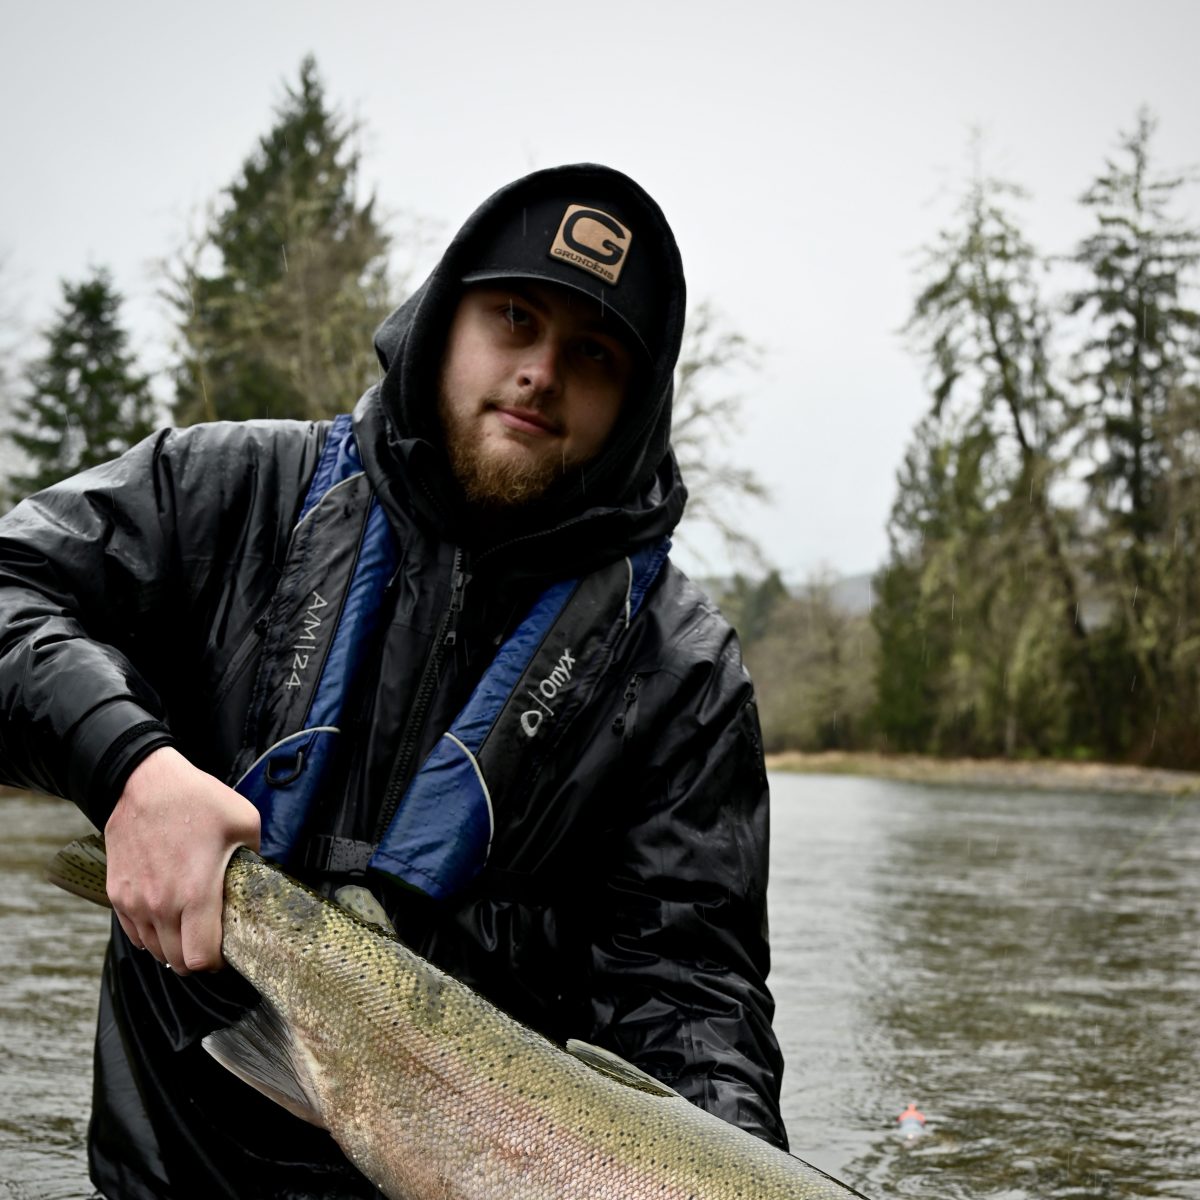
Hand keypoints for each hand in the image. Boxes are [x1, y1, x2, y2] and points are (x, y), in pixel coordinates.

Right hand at [103, 746, 260, 974]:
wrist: (144, 782)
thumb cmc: (196, 799)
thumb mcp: (244, 822)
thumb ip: (257, 858)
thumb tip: (262, 880)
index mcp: (195, 893)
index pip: (201, 959)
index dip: (218, 961)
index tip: (229, 947)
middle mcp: (160, 905)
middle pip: (178, 962)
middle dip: (199, 956)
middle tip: (214, 936)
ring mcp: (134, 903)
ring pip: (155, 950)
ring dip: (175, 946)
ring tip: (192, 924)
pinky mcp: (118, 895)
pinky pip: (135, 933)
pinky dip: (153, 934)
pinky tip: (169, 915)